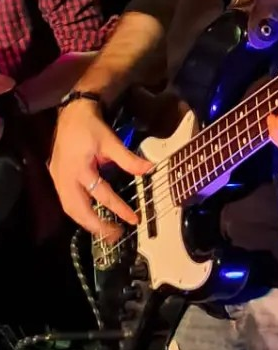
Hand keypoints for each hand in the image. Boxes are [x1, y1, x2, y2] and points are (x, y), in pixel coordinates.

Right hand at [49, 99, 151, 238]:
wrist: (71, 114)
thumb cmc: (91, 127)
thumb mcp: (111, 141)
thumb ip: (128, 159)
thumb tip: (149, 169)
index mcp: (79, 169)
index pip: (101, 194)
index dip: (118, 208)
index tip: (133, 219)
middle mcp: (65, 178)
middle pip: (78, 210)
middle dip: (97, 226)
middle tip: (115, 235)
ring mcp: (58, 179)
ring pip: (70, 209)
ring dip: (87, 222)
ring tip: (105, 230)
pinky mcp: (56, 178)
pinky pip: (66, 202)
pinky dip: (79, 213)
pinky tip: (90, 217)